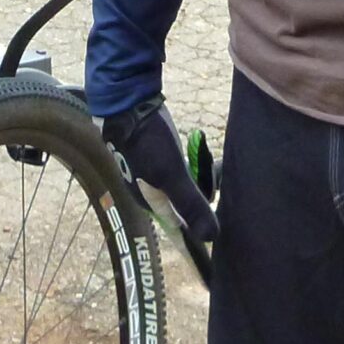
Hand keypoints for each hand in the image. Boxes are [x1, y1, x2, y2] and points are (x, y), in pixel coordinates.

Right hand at [101, 98, 218, 245]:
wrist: (127, 103)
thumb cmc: (148, 141)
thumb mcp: (172, 174)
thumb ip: (190, 204)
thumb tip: (210, 237)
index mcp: (151, 203)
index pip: (177, 229)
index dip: (196, 235)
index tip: (215, 241)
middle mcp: (149, 192)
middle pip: (183, 205)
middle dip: (202, 197)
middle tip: (215, 180)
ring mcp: (151, 172)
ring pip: (184, 185)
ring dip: (199, 176)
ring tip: (208, 160)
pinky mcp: (156, 154)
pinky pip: (181, 168)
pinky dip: (193, 164)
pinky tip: (199, 153)